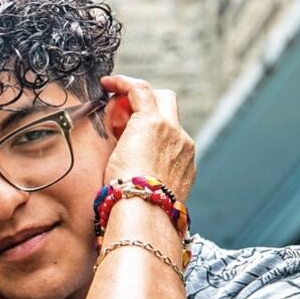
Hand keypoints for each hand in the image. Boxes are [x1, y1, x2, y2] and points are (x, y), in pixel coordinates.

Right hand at [101, 74, 195, 201]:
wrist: (143, 216)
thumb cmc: (122, 188)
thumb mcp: (113, 151)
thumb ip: (121, 129)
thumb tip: (123, 123)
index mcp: (153, 122)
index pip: (139, 89)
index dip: (122, 82)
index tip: (109, 84)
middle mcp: (175, 131)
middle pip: (163, 98)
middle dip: (144, 98)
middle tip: (124, 110)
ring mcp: (186, 149)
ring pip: (172, 124)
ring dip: (154, 125)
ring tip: (132, 141)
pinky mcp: (190, 167)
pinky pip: (178, 147)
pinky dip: (163, 145)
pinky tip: (147, 160)